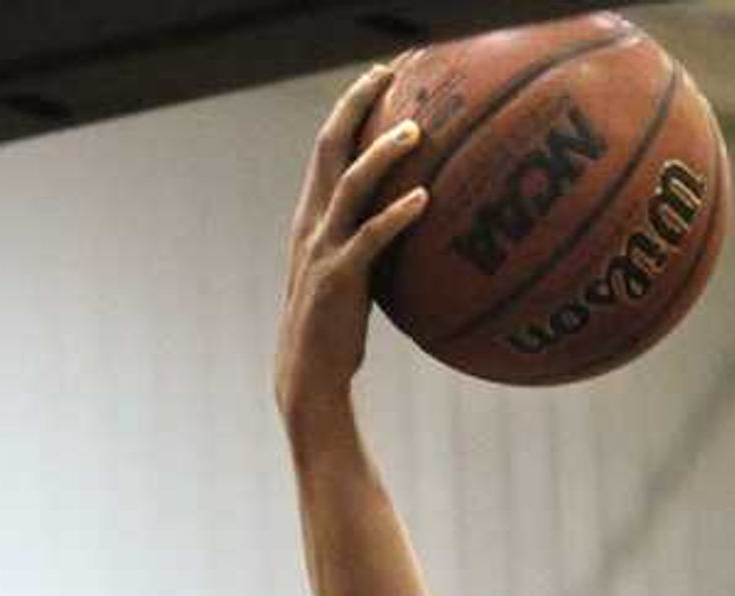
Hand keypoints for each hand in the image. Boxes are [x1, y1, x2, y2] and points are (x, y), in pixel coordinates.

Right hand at [275, 65, 427, 433]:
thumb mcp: (354, 280)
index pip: (327, 147)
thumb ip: (372, 247)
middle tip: (390, 74)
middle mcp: (310, 223)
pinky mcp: (338, 280)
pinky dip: (396, 215)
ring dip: (382, 153)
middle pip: (329, 145)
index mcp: (312, 217)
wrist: (309, 382)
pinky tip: (425, 200)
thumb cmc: (338, 335)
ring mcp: (322, 249)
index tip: (380, 79)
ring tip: (416, 129)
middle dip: (356, 104)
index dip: (350, 108)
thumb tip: (416, 229)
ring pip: (349, 184)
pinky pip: (370, 238)